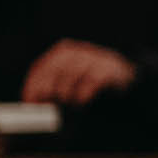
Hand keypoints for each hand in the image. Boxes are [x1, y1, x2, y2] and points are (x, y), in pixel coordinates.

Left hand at [22, 41, 136, 107]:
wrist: (127, 75)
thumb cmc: (93, 81)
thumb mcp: (71, 79)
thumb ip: (54, 86)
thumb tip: (34, 103)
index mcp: (62, 52)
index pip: (41, 67)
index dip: (33, 85)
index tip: (30, 102)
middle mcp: (77, 51)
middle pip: (55, 70)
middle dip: (48, 90)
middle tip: (46, 106)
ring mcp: (94, 57)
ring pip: (72, 75)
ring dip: (66, 94)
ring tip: (66, 105)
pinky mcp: (108, 68)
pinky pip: (91, 81)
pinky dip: (83, 94)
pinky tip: (81, 102)